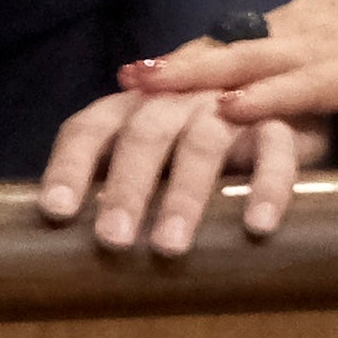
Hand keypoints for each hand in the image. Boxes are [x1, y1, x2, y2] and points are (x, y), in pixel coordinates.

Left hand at [37, 78, 314, 255]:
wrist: (278, 86)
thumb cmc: (193, 144)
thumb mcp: (151, 157)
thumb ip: (114, 186)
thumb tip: (66, 251)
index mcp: (131, 107)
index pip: (89, 129)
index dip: (69, 167)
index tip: (56, 213)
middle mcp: (175, 100)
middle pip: (144, 134)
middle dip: (126, 188)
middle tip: (112, 240)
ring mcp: (228, 108)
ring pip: (203, 142)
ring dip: (185, 195)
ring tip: (169, 247)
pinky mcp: (281, 123)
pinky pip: (274, 151)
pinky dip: (267, 187)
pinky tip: (256, 227)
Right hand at [118, 0, 337, 173]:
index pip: (311, 80)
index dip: (271, 96)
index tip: (226, 111)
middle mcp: (320, 38)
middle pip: (254, 57)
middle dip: (200, 72)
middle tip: (147, 87)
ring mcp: (294, 27)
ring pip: (232, 44)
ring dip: (181, 62)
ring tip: (129, 80)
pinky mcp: (277, 24)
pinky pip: (228, 41)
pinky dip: (186, 55)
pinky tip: (142, 75)